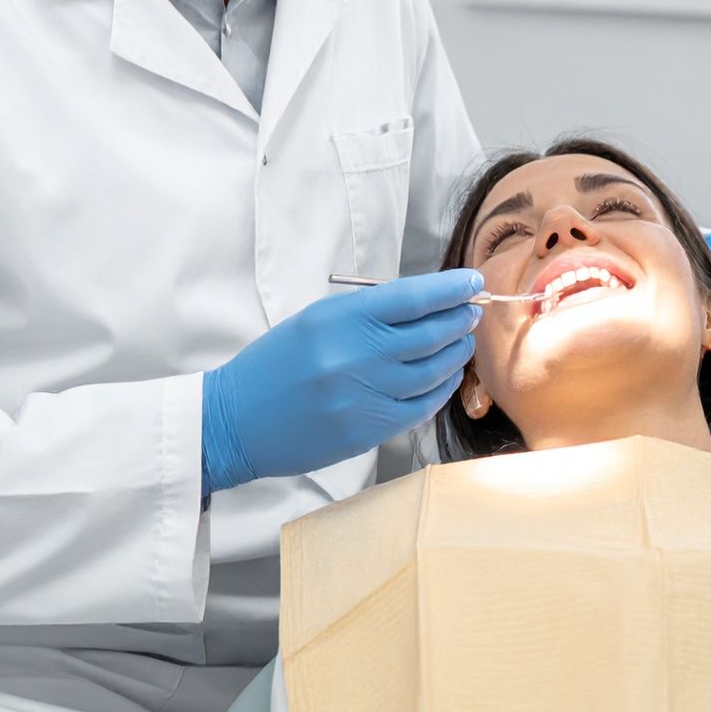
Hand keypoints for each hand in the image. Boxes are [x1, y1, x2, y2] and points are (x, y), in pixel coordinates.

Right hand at [200, 269, 482, 493]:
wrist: (238, 420)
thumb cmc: (277, 364)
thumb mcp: (316, 320)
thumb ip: (367, 312)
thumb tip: (425, 304)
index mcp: (341, 319)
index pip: (413, 297)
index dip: (450, 288)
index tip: (472, 281)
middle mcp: (357, 355)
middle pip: (431, 333)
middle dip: (459, 319)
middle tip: (471, 312)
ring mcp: (365, 395)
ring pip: (433, 371)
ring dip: (456, 353)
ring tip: (462, 342)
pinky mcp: (368, 430)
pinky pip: (421, 406)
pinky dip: (441, 388)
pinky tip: (446, 377)